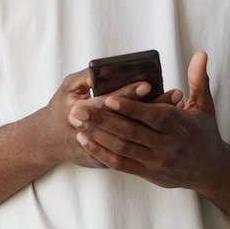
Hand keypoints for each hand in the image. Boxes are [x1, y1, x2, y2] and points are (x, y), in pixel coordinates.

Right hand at [36, 69, 177, 168]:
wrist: (51, 140)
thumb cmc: (62, 107)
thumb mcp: (69, 87)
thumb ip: (87, 76)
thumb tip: (108, 68)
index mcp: (80, 113)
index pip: (109, 103)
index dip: (129, 94)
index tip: (149, 84)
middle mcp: (94, 135)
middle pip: (128, 122)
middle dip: (153, 107)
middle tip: (176, 95)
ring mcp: (101, 151)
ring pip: (136, 137)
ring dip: (158, 122)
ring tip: (178, 106)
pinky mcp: (109, 160)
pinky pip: (135, 150)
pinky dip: (152, 137)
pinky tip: (168, 126)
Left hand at [67, 51, 225, 189]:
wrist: (212, 171)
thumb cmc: (205, 132)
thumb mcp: (205, 106)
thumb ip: (198, 79)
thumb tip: (200, 53)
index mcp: (180, 126)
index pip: (153, 116)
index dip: (131, 108)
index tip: (109, 99)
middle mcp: (167, 146)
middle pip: (131, 133)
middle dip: (102, 121)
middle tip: (78, 109)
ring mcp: (156, 162)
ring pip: (122, 149)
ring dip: (97, 136)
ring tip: (77, 123)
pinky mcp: (148, 174)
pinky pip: (120, 164)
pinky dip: (101, 152)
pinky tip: (86, 139)